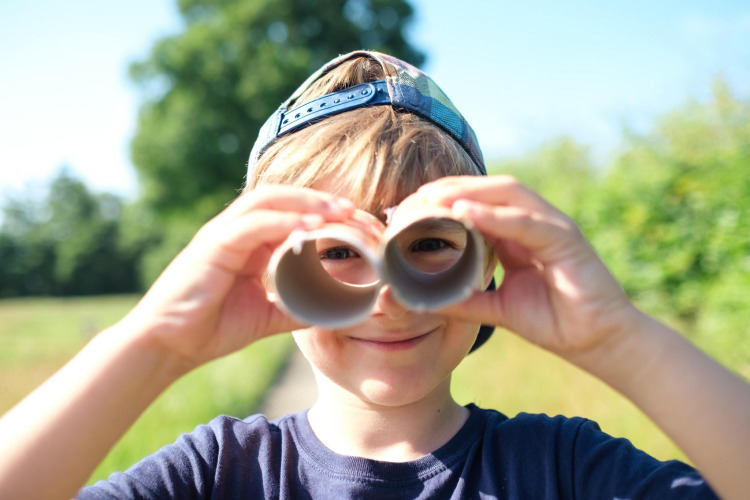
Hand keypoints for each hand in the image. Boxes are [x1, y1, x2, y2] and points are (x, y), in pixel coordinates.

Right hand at [119, 186, 354, 370]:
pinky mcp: (212, 244)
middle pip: (287, 199)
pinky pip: (251, 224)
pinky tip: (308, 228)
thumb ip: (298, 306)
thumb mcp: (268, 315)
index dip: (330, 214)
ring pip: (269, 201)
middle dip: (326, 202)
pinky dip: (281, 222)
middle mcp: (239, 230)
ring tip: (339, 211)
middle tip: (359, 213)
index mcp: (252, 242)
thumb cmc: (212, 328)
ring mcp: (224, 233)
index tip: (362, 225)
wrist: (168, 345)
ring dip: (306, 202)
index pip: (295, 214)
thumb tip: (335, 309)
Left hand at [418, 176, 639, 358]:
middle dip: (451, 187)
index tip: (409, 208)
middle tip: (415, 196)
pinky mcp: (566, 240)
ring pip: (508, 194)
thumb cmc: (552, 322)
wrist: (597, 343)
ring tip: (432, 198)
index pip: (479, 203)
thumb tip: (419, 300)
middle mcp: (534, 223)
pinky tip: (464, 212)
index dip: (445, 199)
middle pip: (490, 190)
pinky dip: (495, 215)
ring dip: (468, 192)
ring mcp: (552, 227)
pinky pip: (526, 222)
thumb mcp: (496, 309)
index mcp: (517, 234)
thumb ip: (462, 300)